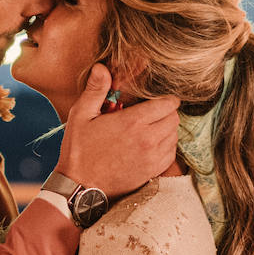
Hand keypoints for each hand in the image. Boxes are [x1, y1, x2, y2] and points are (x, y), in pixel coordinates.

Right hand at [56, 65, 179, 199]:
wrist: (81, 187)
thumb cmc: (79, 150)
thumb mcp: (81, 115)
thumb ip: (95, 90)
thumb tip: (102, 68)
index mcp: (132, 122)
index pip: (167, 104)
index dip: (165, 99)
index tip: (158, 100)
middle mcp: (147, 139)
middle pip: (174, 119)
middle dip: (166, 113)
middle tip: (153, 113)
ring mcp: (152, 157)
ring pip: (174, 136)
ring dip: (167, 130)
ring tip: (151, 129)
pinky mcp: (152, 171)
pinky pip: (171, 154)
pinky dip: (166, 147)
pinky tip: (151, 145)